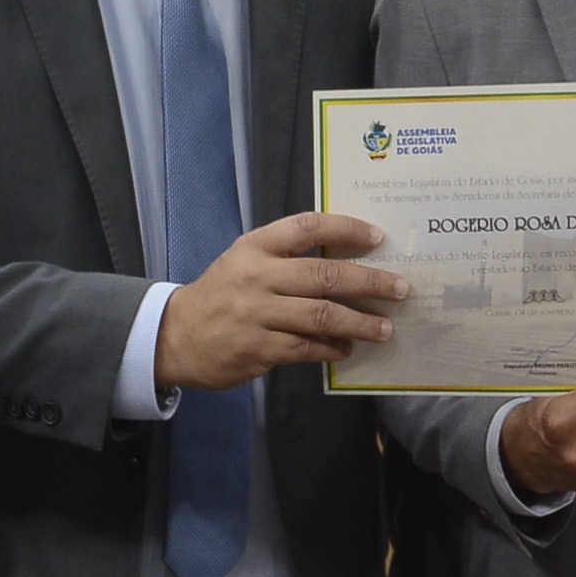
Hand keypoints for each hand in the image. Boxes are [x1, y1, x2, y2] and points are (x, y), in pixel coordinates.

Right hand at [154, 211, 407, 388]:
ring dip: (360, 322)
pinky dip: (333, 348)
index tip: (378, 237)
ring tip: (385, 327)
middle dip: (370, 282)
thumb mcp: (246, 259)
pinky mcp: (258, 349)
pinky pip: (306, 348)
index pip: (308, 227)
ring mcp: (256, 315)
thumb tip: (348, 256)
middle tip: (400, 289)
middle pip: (324, 276)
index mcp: (256, 247)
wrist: (174, 335)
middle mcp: (257, 277)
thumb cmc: (223, 291)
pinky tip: (348, 347)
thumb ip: (287, 254)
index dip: (346, 229)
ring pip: (321, 316)